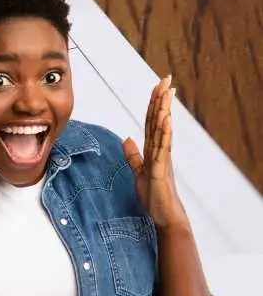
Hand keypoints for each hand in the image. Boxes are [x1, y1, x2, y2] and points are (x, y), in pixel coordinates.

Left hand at [123, 75, 189, 230]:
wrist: (164, 217)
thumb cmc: (154, 197)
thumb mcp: (139, 173)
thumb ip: (133, 156)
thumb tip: (127, 138)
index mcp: (153, 148)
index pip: (152, 120)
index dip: (154, 103)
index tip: (158, 85)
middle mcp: (160, 149)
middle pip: (159, 119)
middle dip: (161, 98)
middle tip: (166, 78)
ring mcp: (162, 158)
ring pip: (162, 129)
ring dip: (164, 110)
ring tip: (167, 92)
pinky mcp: (161, 169)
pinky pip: (163, 148)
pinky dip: (165, 133)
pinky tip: (167, 120)